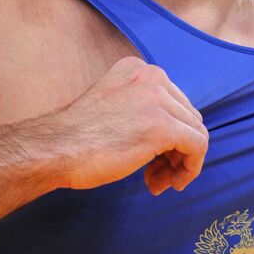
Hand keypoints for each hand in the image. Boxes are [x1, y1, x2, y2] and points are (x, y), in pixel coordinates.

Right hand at [47, 56, 208, 194]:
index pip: (173, 102)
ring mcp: (159, 99)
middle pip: (187, 117)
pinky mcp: (164, 126)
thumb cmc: (76, 138)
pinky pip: (197, 147)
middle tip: (155, 176)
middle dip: (175, 150)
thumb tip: (175, 135)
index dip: (169, 134)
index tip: (152, 158)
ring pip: (195, 133)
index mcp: (138, 69)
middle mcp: (152, 76)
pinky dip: (189, 169)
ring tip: (158, 183)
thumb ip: (141, 108)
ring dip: (179, 163)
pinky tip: (166, 184)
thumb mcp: (113, 107)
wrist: (55, 149)